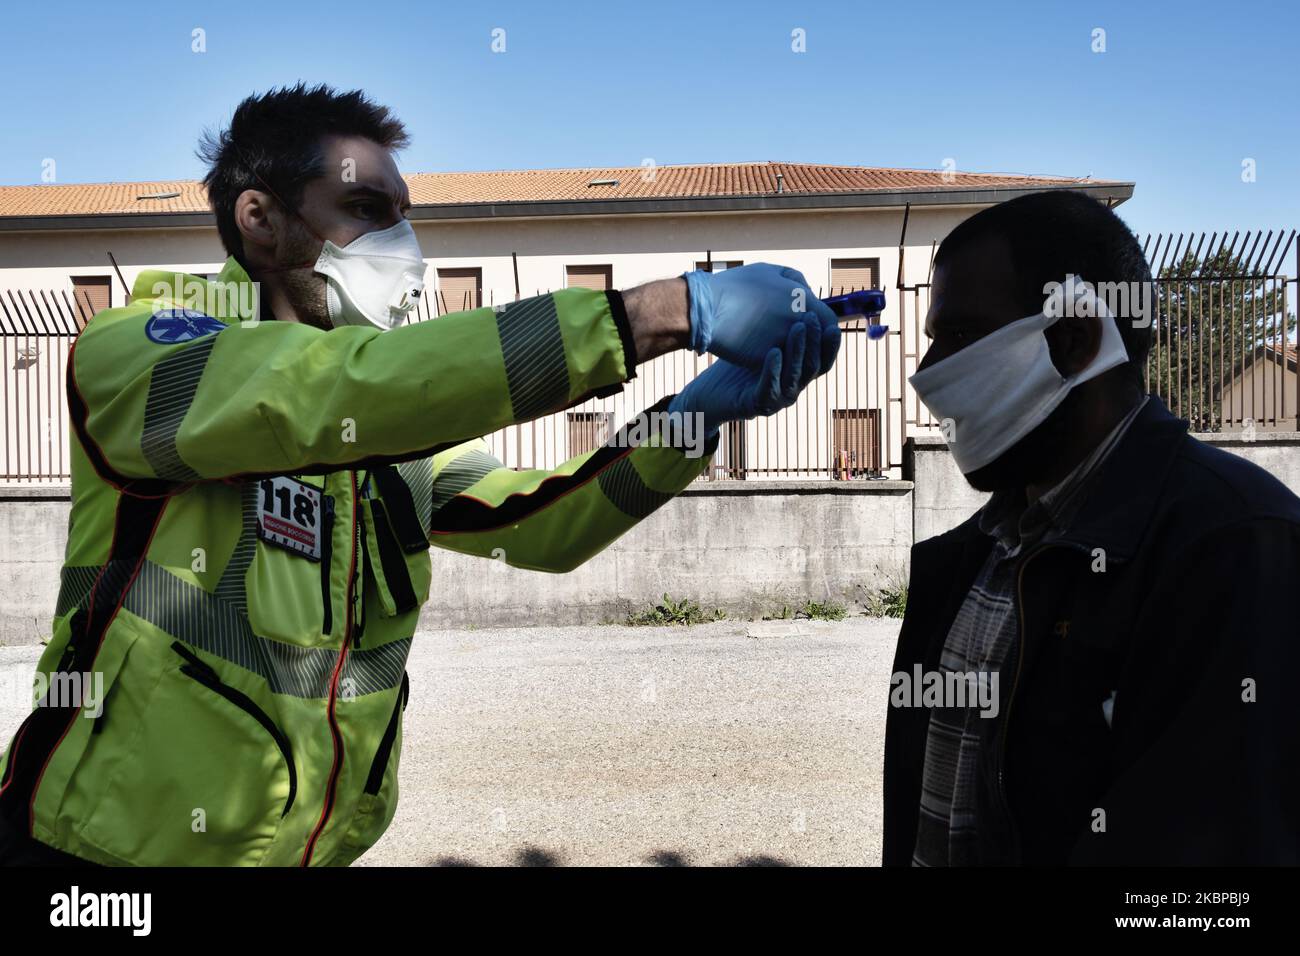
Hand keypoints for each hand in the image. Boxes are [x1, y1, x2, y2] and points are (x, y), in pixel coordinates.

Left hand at [668, 320, 821, 439]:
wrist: (708, 389)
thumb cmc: (737, 357)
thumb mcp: (765, 335)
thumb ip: (784, 319)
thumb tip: (806, 292)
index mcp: (798, 370)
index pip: (823, 358)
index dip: (830, 343)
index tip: (833, 322)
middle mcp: (793, 385)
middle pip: (813, 366)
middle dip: (815, 341)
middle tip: (811, 318)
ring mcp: (777, 397)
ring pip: (795, 375)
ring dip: (797, 351)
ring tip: (797, 329)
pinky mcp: (757, 404)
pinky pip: (770, 387)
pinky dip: (773, 369)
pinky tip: (773, 352)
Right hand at [683, 263, 840, 373]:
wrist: (707, 310)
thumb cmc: (737, 286)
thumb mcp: (772, 271)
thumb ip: (797, 282)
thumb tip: (808, 294)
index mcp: (806, 304)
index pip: (830, 323)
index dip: (823, 327)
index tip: (813, 326)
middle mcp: (800, 328)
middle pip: (817, 345)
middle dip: (810, 343)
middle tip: (798, 342)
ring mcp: (784, 348)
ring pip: (799, 359)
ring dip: (793, 354)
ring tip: (779, 348)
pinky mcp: (767, 364)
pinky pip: (779, 366)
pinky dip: (775, 364)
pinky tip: (766, 357)